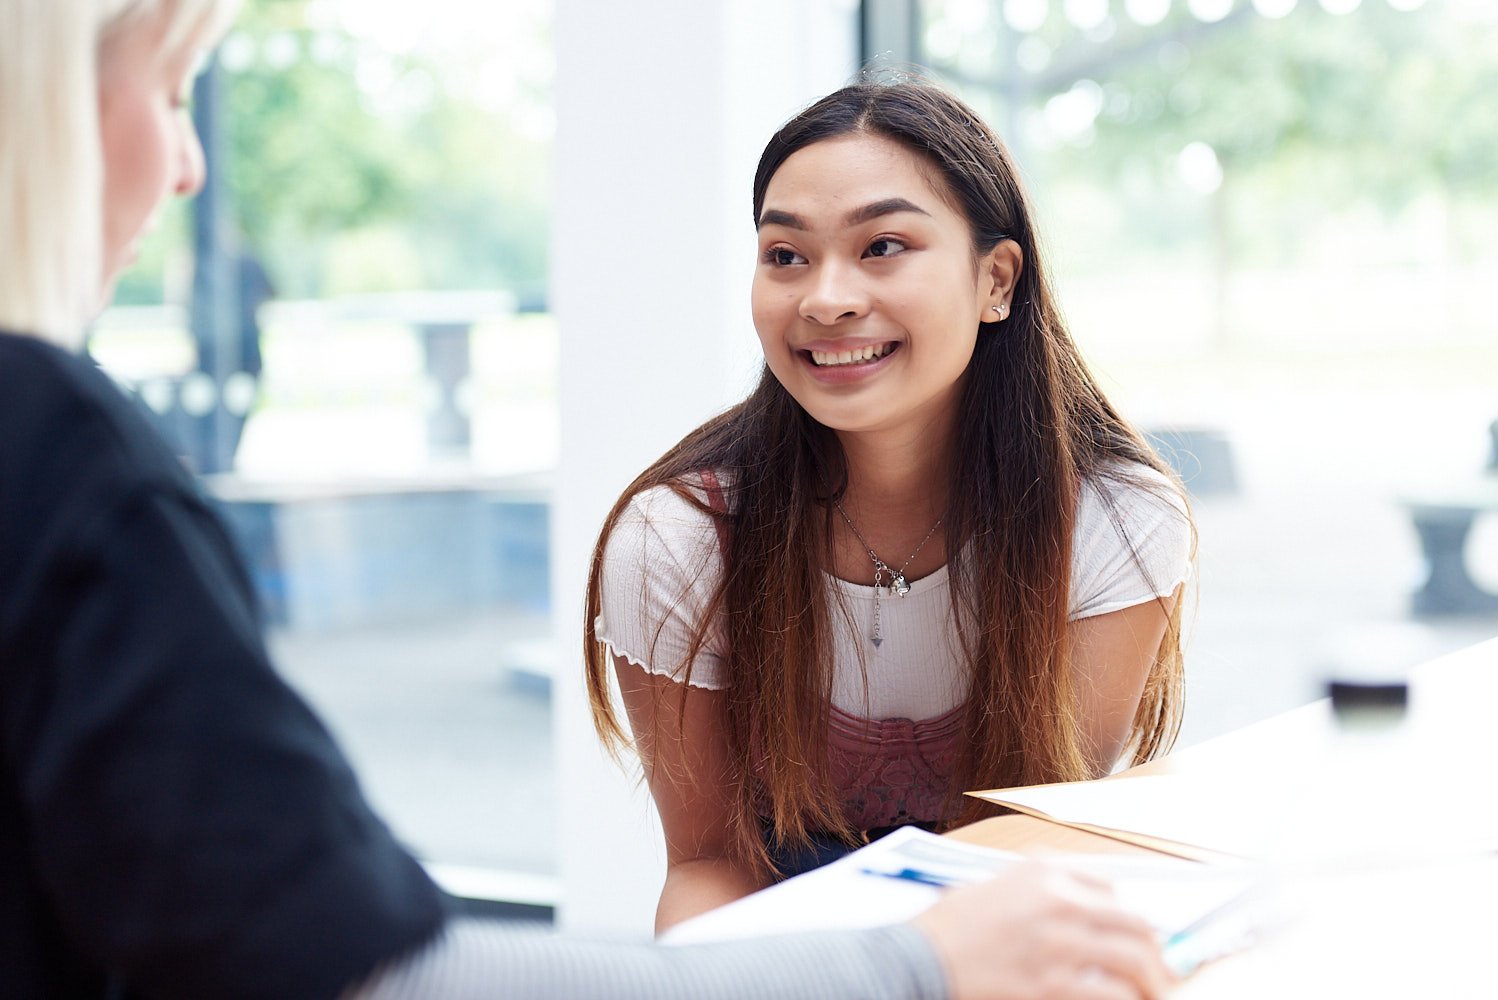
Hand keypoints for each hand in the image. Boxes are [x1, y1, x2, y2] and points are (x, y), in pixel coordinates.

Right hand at [910, 863, 1174, 999]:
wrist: (914, 960)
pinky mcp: (1051, 986)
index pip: (1110, 889)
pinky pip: (1110, 996)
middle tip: (1164, 974)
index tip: (1139, 936)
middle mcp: (1058, 901)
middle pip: (1134, 923)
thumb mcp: (993, 888)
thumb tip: (1084, 916)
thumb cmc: (947, 928)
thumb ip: (1038, 894)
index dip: (1129, 918)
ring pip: (1133, 961)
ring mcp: (1058, 945)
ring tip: (1154, 996)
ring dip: (1152, 983)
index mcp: (1043, 872)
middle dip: (1157, 953)